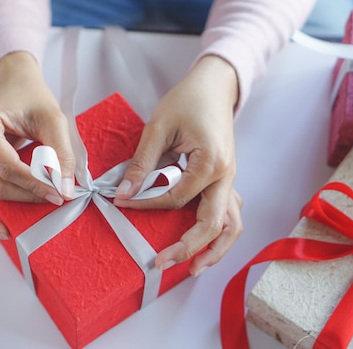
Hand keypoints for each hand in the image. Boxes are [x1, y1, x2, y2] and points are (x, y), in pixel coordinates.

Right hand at [0, 51, 75, 237]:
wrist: (14, 83)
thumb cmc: (31, 96)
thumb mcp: (53, 118)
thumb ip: (60, 153)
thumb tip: (64, 188)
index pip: (6, 167)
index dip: (34, 185)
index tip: (59, 194)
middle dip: (24, 199)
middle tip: (53, 199)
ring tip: (14, 228)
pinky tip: (0, 222)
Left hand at [113, 54, 242, 275]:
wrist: (215, 84)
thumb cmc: (188, 99)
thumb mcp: (158, 127)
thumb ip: (142, 164)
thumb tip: (123, 194)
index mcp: (211, 163)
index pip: (175, 199)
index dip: (146, 205)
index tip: (121, 205)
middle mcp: (226, 176)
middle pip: (212, 225)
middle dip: (188, 248)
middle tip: (160, 263)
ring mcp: (230, 179)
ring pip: (231, 225)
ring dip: (214, 249)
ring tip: (193, 268)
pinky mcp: (225, 179)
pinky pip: (229, 214)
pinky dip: (218, 233)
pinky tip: (203, 244)